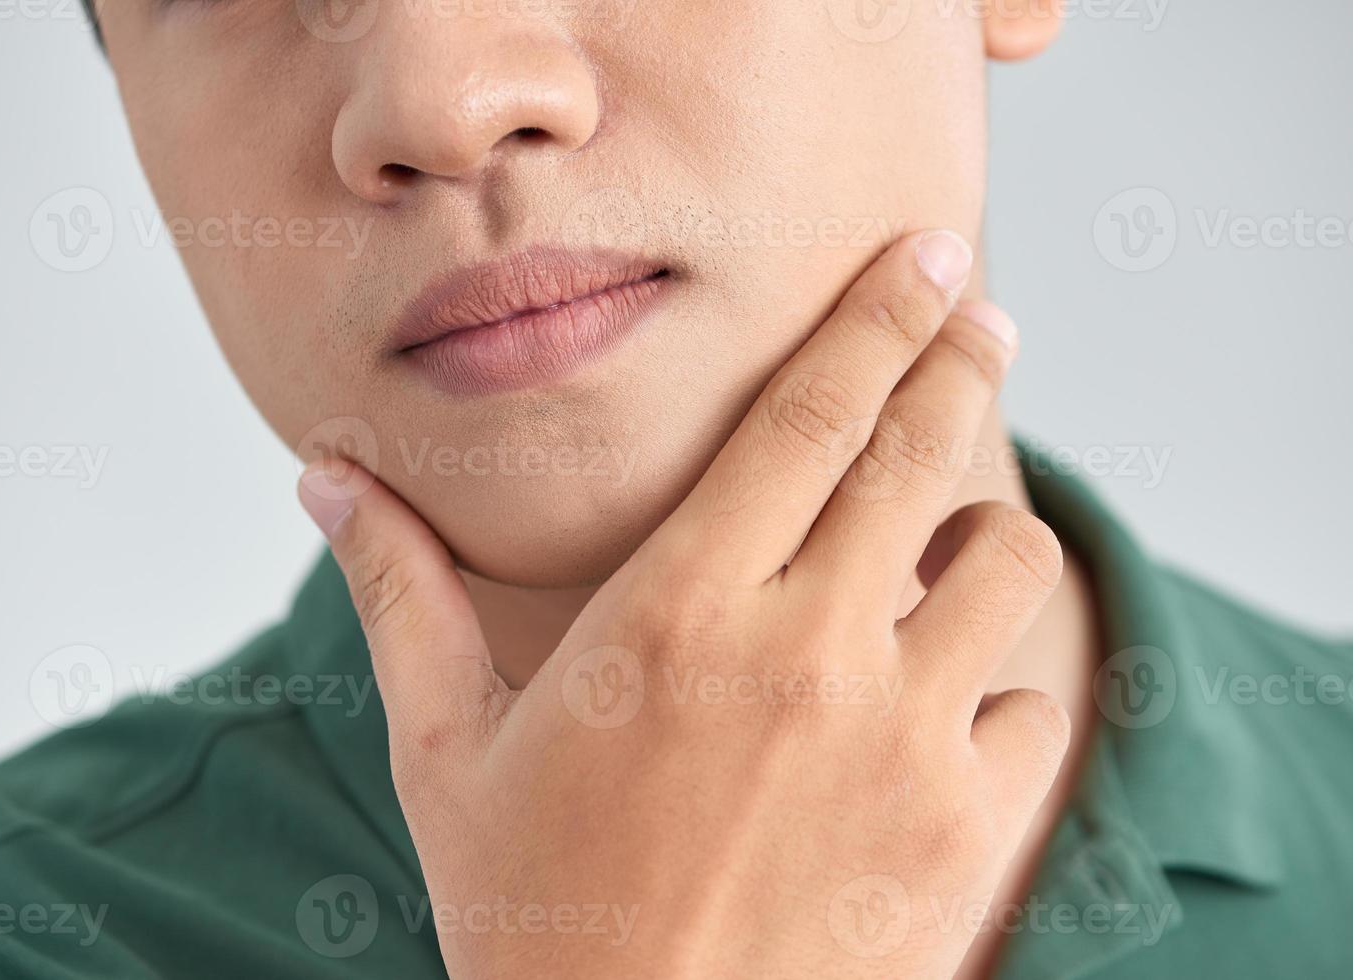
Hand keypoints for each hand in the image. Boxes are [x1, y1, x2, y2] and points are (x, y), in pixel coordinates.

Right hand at [299, 230, 1069, 978]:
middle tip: (981, 318)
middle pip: (921, 449)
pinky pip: (1029, 703)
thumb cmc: (537, 917)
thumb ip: (401, 594)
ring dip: (985, 534)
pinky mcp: (968, 826)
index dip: (878, 317)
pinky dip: (998, 689)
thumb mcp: (446, 751)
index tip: (926, 256)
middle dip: (961, 359)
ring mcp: (902, 736)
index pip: (807, 414)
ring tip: (950, 544)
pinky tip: (944, 711)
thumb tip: (323, 478)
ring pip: (1006, 559)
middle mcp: (804, 650)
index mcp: (677, 609)